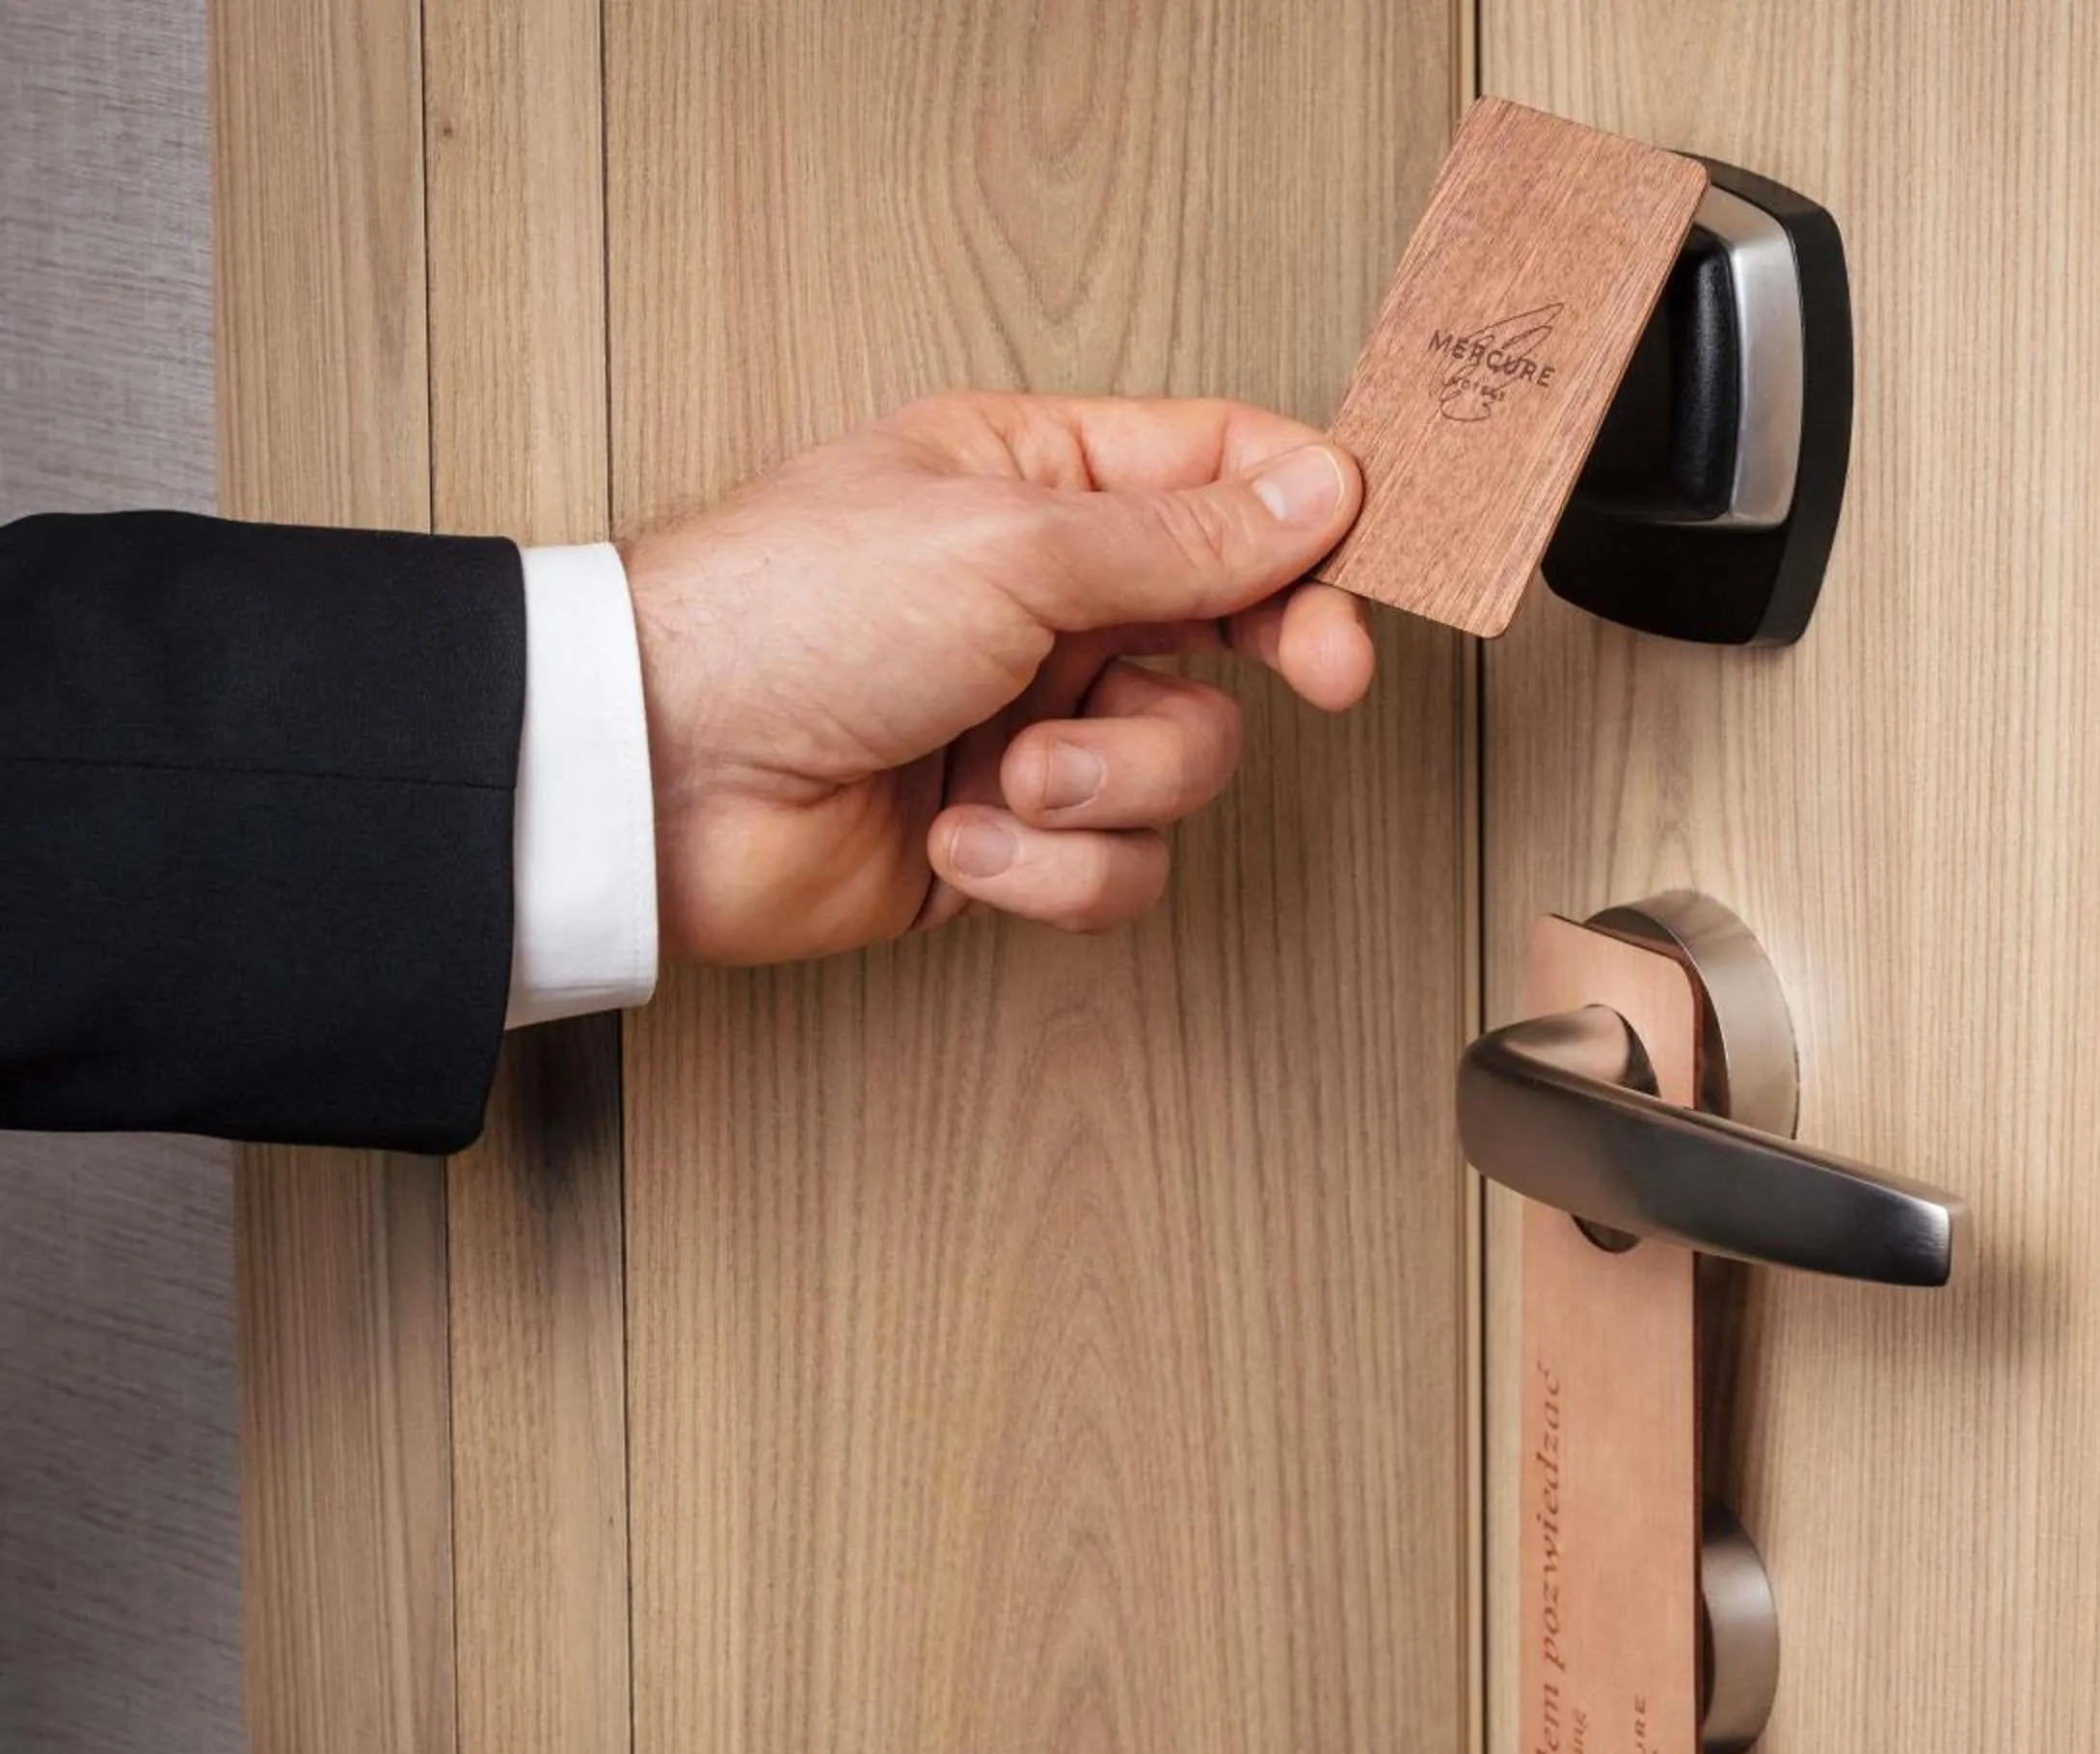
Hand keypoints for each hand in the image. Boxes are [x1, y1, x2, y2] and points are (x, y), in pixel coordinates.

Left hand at [619, 391, 1373, 964]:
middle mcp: (1049, 597)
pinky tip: (961, 838)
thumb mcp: (1011, 545)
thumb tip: (1319, 489)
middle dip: (1268, 659)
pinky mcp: (1011, 835)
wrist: (661, 782)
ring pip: (1185, 764)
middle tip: (1317, 676)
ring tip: (1013, 775)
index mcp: (1039, 479)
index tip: (1368, 567)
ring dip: (1113, 783)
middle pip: (1237, 625)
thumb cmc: (791, 619)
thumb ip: (1184, 536)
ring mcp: (1034, 718)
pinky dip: (1049, 866)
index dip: (1313, 517)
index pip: (1223, 470)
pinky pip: (1114, 866)